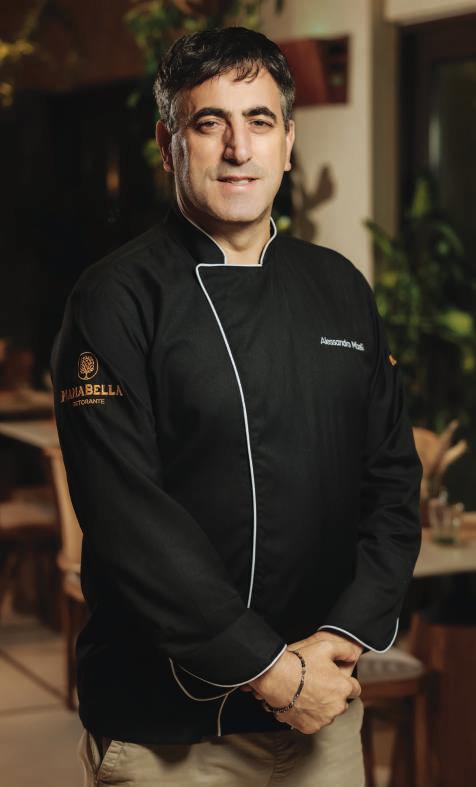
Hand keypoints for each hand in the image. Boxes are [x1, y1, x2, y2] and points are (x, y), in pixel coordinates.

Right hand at [243, 636, 361, 733]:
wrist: (276, 678)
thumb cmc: (300, 661)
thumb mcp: (325, 646)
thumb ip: (344, 651)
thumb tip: (352, 657)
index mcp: (343, 688)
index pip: (355, 689)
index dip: (345, 682)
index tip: (334, 678)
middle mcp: (337, 707)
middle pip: (342, 702)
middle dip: (334, 695)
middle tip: (319, 684)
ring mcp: (324, 719)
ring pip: (328, 713)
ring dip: (322, 706)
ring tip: (307, 692)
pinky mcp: (310, 727)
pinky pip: (314, 722)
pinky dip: (310, 715)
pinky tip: (301, 702)